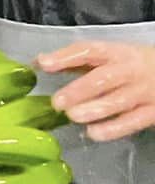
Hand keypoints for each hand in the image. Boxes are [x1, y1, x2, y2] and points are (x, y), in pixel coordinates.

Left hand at [35, 41, 154, 142]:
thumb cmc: (132, 66)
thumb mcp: (110, 58)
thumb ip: (77, 61)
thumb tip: (39, 63)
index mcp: (117, 53)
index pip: (90, 50)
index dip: (66, 56)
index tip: (44, 64)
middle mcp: (130, 70)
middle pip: (104, 78)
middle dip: (79, 89)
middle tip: (57, 102)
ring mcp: (143, 91)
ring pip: (119, 100)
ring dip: (95, 109)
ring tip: (73, 116)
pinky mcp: (153, 111)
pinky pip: (133, 121)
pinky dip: (113, 128)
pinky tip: (94, 133)